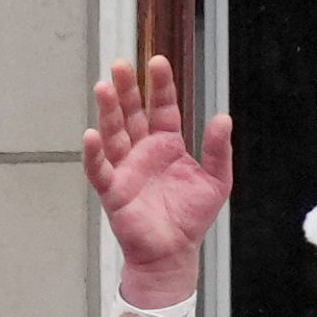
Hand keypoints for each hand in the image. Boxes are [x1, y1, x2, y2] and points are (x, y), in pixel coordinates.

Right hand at [83, 55, 235, 309]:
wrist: (175, 254)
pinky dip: (94, 153)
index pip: (162, 108)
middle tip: (121, 64)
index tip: (158, 62)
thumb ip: (219, 151)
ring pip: (113, 133)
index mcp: (167, 144)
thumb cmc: (191, 219)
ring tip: (104, 87)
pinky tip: (92, 135)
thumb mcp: (216, 183)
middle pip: (132, 113)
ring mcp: (125, 168)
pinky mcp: (113, 190)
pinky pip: (99, 169)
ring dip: (108, 111)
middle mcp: (143, 150)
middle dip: (127, 89)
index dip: (160, 86)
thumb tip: (224, 118)